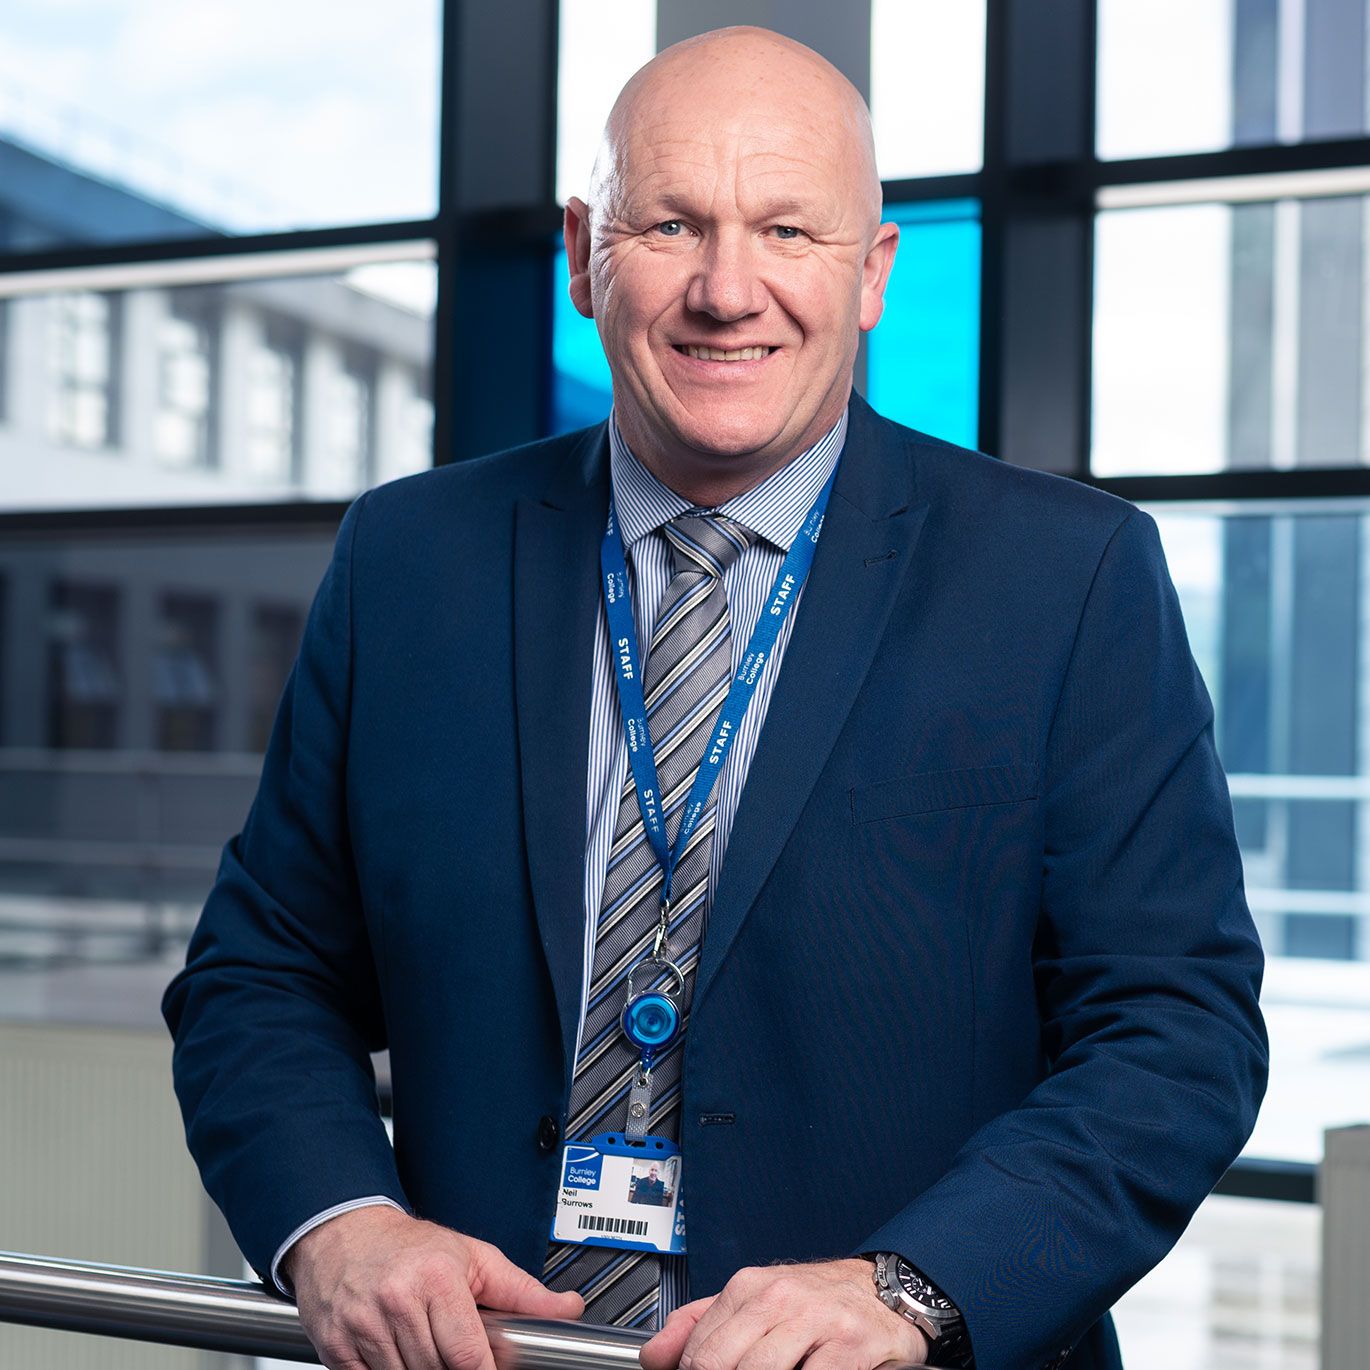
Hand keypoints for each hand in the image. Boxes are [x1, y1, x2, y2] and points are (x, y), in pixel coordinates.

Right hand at [283, 1205, 583, 1369]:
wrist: (347, 1232)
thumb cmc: (413, 1246)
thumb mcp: (474, 1258)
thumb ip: (523, 1291)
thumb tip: (568, 1307)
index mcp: (437, 1279)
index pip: (469, 1356)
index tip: (490, 1368)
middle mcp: (398, 1301)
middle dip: (450, 1368)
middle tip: (454, 1350)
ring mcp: (364, 1326)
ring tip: (426, 1347)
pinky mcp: (337, 1346)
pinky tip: (397, 1354)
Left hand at [639, 1258, 928, 1369]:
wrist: (882, 1290)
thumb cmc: (813, 1301)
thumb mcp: (753, 1300)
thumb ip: (699, 1323)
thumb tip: (655, 1354)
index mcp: (749, 1287)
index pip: (699, 1348)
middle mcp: (779, 1298)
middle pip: (722, 1363)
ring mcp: (815, 1321)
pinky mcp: (849, 1347)